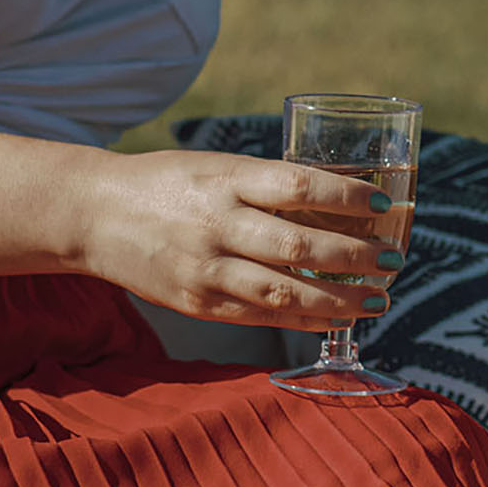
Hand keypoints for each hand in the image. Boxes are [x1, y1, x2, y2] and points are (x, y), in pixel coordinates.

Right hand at [74, 149, 400, 330]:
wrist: (93, 214)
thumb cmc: (168, 183)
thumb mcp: (217, 167)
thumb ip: (269, 184)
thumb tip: (342, 199)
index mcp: (225, 178)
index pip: (297, 185)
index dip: (345, 196)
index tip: (381, 203)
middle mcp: (217, 224)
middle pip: (299, 244)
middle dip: (355, 256)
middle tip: (394, 259)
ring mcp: (206, 269)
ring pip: (285, 290)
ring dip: (339, 299)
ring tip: (378, 300)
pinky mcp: (198, 303)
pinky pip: (262, 317)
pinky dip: (305, 320)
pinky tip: (336, 318)